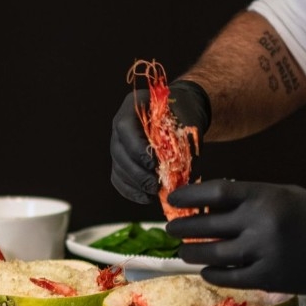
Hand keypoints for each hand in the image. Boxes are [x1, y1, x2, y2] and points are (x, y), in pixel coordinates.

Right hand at [110, 79, 210, 203]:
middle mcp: (120, 126)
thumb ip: (184, 140)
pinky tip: (146, 197)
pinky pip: (118, 177)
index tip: (153, 165)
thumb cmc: (184, 111)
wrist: (180, 110)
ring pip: (118, 168)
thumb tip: (185, 171)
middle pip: (119, 152)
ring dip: (134, 184)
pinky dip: (130, 190)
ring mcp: (118, 143)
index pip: (125, 129)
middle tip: (154, 186)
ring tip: (153, 193)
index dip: (136, 149)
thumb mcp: (187, 119)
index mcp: (132, 107)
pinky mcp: (121, 160)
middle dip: (136, 173)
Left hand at [167, 179, 305, 294]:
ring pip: (213, 254)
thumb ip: (251, 197)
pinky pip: (229, 277)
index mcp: (264, 195)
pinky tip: (206, 271)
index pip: (215, 192)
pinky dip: (213, 274)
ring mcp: (263, 251)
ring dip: (192, 253)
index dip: (188, 195)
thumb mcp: (284, 194)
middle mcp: (261, 222)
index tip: (172, 199)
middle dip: (182, 227)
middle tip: (170, 229)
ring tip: (183, 252)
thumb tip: (212, 203)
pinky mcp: (268, 277)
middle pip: (207, 225)